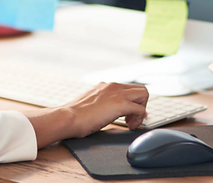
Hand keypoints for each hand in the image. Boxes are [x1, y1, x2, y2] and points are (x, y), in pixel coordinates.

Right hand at [23, 82, 148, 147]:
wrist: (68, 117)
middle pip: (140, 89)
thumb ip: (101, 103)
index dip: (132, 102)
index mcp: (105, 86)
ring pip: (144, 94)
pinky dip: (138, 119)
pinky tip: (129, 126)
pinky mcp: (120, 104)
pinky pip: (140, 109)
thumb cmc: (75, 115)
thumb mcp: (90, 103)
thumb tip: (107, 110)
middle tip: (131, 118)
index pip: (129, 88)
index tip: (129, 114)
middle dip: (140, 104)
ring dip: (141, 110)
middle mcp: (113, 86)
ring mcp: (117, 93)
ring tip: (130, 122)